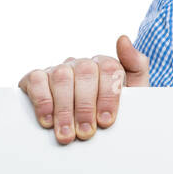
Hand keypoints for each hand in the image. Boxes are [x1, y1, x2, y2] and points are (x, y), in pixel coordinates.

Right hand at [18, 35, 148, 144]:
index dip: (108, 96)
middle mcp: (81, 64)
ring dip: (64, 109)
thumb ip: (136, 66)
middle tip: (85, 133)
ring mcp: (58, 69)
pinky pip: (36, 81)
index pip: (109, 69)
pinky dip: (42, 101)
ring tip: (67, 134)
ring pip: (61, 77)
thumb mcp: (133, 93)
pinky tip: (47, 120)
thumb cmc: (111, 112)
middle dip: (85, 106)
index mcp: (105, 65)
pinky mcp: (36, 78)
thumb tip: (123, 39)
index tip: (106, 121)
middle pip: (85, 73)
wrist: (91, 127)